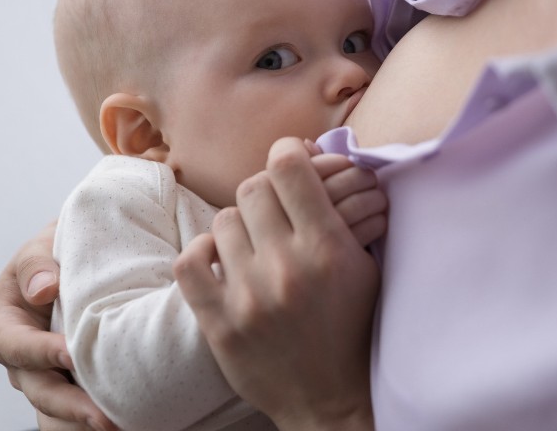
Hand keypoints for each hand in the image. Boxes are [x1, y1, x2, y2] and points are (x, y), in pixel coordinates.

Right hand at [0, 221, 117, 430]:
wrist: (84, 260)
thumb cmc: (57, 251)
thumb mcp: (40, 247)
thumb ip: (36, 263)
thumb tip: (43, 291)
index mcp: (8, 325)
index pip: (14, 345)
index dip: (40, 352)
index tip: (71, 354)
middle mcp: (24, 360)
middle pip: (39, 390)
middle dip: (71, 405)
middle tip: (105, 419)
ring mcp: (50, 376)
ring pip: (61, 409)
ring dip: (87, 419)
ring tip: (120, 425)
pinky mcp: (78, 384)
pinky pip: (84, 407)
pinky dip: (101, 414)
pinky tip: (131, 420)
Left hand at [175, 138, 377, 430]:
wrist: (329, 402)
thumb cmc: (352, 328)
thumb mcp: (366, 267)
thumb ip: (345, 211)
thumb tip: (311, 155)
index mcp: (328, 249)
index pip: (288, 167)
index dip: (289, 154)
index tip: (292, 162)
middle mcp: (286, 268)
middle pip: (253, 188)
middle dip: (266, 191)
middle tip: (275, 208)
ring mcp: (248, 298)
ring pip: (224, 222)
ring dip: (240, 226)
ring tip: (256, 243)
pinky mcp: (219, 324)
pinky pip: (190, 261)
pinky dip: (204, 252)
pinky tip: (222, 259)